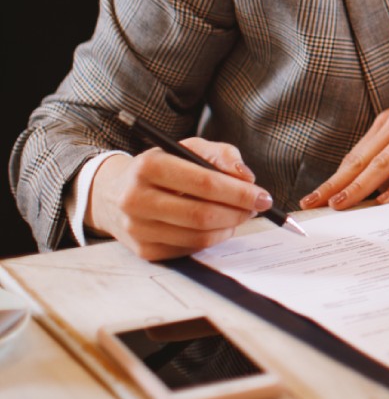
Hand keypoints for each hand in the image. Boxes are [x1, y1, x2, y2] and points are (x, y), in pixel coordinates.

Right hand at [87, 137, 268, 260]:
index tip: (263, 195)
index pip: (205, 183)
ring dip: (229, 227)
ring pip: (197, 236)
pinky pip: (189, 249)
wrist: (114, 193)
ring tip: (239, 215)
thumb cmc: (163, 167)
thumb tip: (247, 178)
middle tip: (257, 207)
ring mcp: (137, 228)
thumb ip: (222, 156)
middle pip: (202, 214)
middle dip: (238, 212)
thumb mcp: (189, 148)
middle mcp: (136, 199)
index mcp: (149, 166)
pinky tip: (218, 226)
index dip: (239, 192)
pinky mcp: (143, 250)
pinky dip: (212, 239)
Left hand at [301, 58, 388, 210]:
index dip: (334, 178)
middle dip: (334, 184)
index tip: (314, 197)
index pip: (356, 155)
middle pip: (362, 159)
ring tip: (340, 204)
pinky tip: (388, 197)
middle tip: (311, 204)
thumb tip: (382, 182)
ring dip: (359, 185)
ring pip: (383, 162)